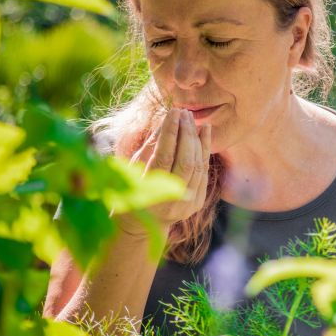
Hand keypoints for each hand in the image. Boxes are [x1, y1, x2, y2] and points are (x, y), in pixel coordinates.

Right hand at [114, 108, 210, 237]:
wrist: (142, 224)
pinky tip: (205, 131)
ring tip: (192, 118)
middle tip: (185, 112)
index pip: (164, 156)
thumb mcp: (132, 169)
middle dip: (186, 132)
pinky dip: (205, 149)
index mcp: (148, 192)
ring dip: (197, 139)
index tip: (173, 111)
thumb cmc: (131, 190)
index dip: (170, 132)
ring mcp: (186, 203)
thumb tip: (165, 121)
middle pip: (185, 160)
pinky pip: (204, 171)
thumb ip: (150, 147)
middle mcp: (170, 200)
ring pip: (197, 165)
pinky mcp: (197, 202)